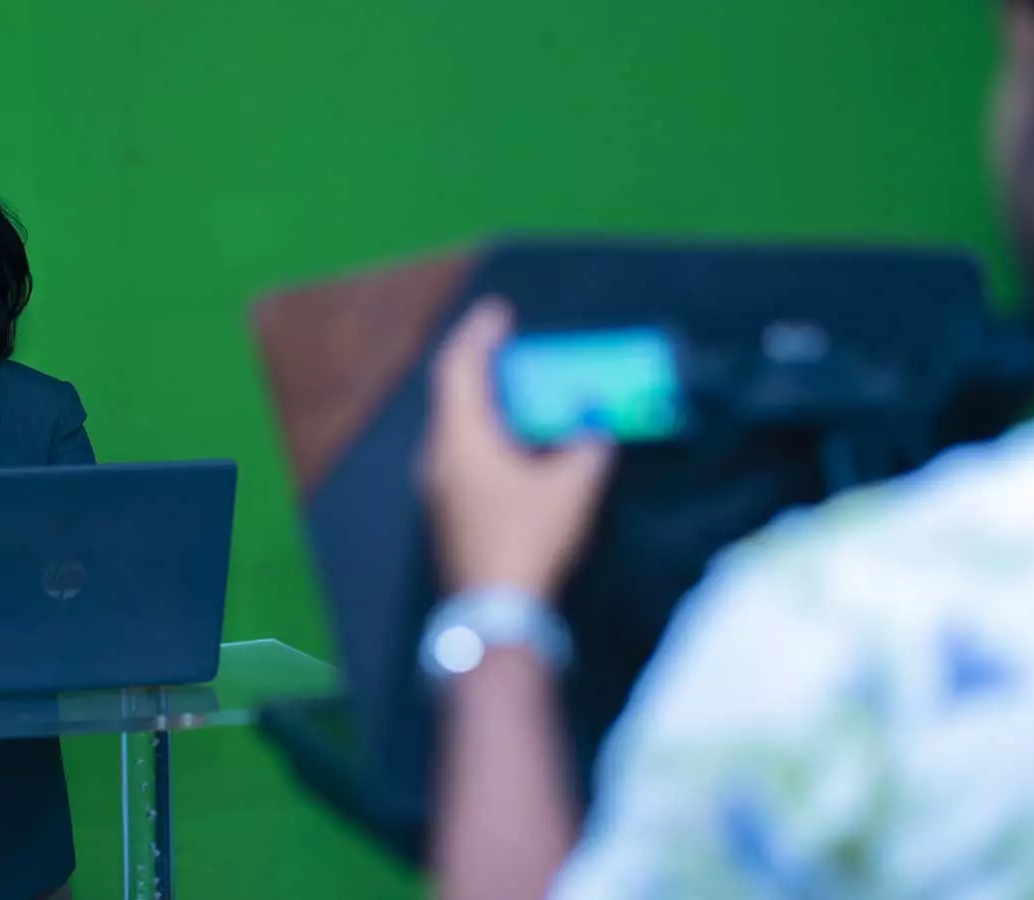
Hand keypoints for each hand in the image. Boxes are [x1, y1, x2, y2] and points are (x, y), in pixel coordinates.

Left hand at [421, 297, 616, 600]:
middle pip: (453, 394)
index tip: (499, 313)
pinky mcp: (448, 511)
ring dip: (487, 404)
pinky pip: (463, 454)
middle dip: (483, 366)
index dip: (478, 335)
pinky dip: (488, 435)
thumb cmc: (529, 539)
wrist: (494, 614)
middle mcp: (438, 455)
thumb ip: (588, 448)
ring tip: (523, 392)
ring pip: (457, 427)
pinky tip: (517, 445)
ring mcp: (438, 486)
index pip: (459, 367)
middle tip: (514, 348)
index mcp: (459, 438)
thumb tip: (595, 431)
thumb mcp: (572, 488)